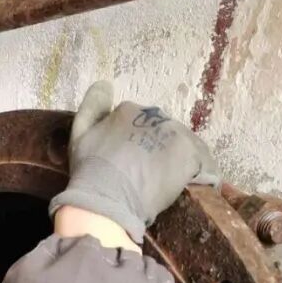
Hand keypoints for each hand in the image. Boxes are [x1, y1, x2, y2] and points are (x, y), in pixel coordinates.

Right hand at [49, 81, 219, 241]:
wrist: (106, 199)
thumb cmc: (89, 171)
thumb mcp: (79, 133)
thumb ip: (92, 105)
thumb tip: (105, 83)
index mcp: (130, 109)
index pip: (137, 123)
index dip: (132, 142)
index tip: (125, 161)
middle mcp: (156, 115)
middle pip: (161, 132)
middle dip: (156, 148)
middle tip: (144, 174)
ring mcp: (177, 134)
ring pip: (181, 146)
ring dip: (175, 161)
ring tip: (163, 183)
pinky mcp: (192, 156)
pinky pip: (202, 164)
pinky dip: (199, 175)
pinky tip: (187, 187)